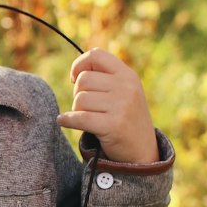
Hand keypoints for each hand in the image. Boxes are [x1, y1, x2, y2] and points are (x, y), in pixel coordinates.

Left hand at [57, 48, 158, 162]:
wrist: (143, 150)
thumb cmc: (126, 118)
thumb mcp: (125, 91)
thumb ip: (105, 78)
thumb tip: (76, 72)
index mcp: (128, 75)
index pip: (96, 55)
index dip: (79, 64)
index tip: (75, 78)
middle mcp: (126, 87)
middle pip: (83, 80)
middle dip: (78, 93)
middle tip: (87, 106)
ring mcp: (121, 106)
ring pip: (80, 99)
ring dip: (77, 110)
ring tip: (88, 118)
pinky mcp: (113, 126)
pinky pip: (79, 118)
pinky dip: (67, 120)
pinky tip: (63, 121)